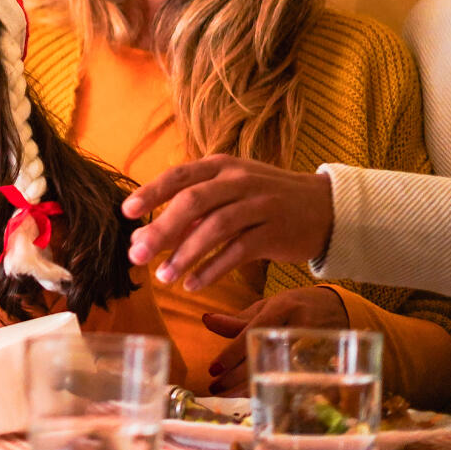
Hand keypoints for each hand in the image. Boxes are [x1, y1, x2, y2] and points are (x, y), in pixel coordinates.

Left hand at [122, 155, 333, 290]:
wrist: (324, 208)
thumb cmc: (263, 199)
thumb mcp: (228, 191)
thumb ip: (190, 210)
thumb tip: (143, 236)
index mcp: (221, 165)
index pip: (179, 176)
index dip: (151, 192)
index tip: (126, 212)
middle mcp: (239, 181)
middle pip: (193, 202)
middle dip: (161, 230)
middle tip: (136, 255)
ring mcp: (260, 205)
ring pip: (215, 228)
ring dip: (185, 255)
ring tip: (163, 277)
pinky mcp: (275, 232)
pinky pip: (238, 252)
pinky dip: (212, 269)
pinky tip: (192, 284)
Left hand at [200, 286, 346, 394]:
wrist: (342, 308)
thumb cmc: (297, 307)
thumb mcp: (268, 307)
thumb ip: (238, 319)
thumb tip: (206, 320)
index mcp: (283, 308)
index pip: (252, 333)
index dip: (232, 354)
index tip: (212, 369)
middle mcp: (299, 327)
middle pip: (263, 356)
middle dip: (236, 376)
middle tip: (214, 387)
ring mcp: (315, 348)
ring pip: (278, 373)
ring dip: (250, 386)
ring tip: (226, 394)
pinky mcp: (327, 363)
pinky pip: (295, 382)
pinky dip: (273, 390)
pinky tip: (254, 396)